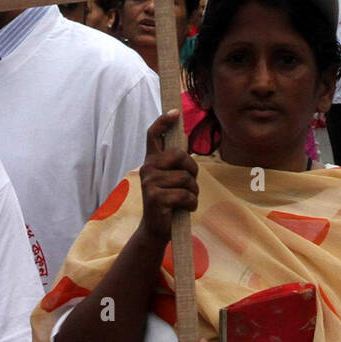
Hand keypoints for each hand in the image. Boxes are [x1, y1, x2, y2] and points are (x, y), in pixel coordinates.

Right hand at [139, 110, 197, 243]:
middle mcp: (147, 168)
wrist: (156, 228)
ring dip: (193, 192)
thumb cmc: (168, 201)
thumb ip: (174, 162)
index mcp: (151, 160)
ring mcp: (150, 182)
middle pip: (180, 156)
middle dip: (192, 170)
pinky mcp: (155, 198)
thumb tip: (184, 139)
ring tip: (185, 200)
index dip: (163, 121)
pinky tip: (184, 209)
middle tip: (190, 184)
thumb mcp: (170, 178)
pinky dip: (191, 204)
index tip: (175, 113)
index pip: (153, 134)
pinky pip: (186, 195)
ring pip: (186, 178)